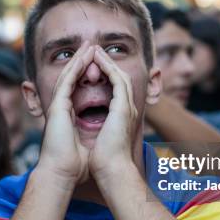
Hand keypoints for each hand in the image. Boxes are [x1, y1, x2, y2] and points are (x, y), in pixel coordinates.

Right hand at [36, 42, 94, 188]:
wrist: (63, 172)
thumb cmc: (74, 166)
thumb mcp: (87, 146)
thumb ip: (91, 138)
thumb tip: (100, 138)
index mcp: (68, 117)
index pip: (77, 91)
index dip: (85, 77)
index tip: (97, 66)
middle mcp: (62, 109)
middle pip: (71, 79)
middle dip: (81, 62)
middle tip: (90, 47)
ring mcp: (58, 106)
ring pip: (68, 76)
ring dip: (79, 60)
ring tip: (88, 46)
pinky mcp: (58, 106)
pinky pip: (67, 81)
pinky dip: (76, 67)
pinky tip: (84, 57)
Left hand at [88, 47, 137, 183]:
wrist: (109, 170)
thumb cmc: (102, 161)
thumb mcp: (99, 139)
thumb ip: (100, 130)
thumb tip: (91, 129)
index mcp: (121, 118)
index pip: (115, 90)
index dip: (105, 76)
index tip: (92, 66)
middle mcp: (127, 110)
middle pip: (119, 79)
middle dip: (107, 63)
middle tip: (95, 50)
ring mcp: (127, 108)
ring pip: (119, 75)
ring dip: (106, 61)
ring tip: (95, 49)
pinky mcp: (123, 107)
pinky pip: (117, 80)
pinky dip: (108, 67)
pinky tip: (98, 59)